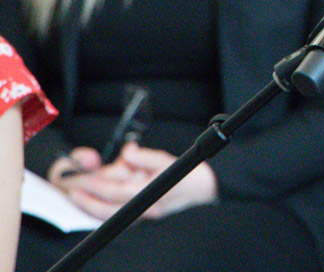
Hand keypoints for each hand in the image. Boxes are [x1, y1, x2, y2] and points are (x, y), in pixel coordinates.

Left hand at [53, 143, 217, 219]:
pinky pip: (117, 215)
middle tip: (71, 188)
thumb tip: (127, 152)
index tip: (79, 180)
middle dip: (87, 197)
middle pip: (107, 207)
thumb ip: (143, 156)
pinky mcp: (142, 215)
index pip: (114, 191)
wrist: (207, 192)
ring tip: (87, 188)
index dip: (94, 185)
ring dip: (96, 201)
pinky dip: (104, 208)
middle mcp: (145, 209)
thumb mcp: (166, 160)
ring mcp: (143, 215)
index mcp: (150, 193)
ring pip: (110, 213)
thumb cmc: (190, 176)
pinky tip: (95, 202)